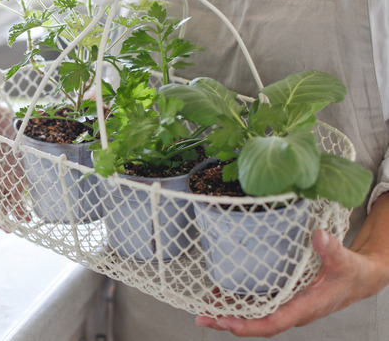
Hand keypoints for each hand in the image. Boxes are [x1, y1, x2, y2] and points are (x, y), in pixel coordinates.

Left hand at [194, 228, 386, 336]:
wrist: (360, 278)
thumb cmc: (353, 273)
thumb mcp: (345, 261)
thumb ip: (332, 250)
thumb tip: (320, 236)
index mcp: (305, 307)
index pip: (272, 323)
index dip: (248, 325)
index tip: (225, 322)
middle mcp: (292, 310)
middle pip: (256, 323)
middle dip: (228, 321)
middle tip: (202, 317)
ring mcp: (287, 305)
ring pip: (254, 314)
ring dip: (229, 311)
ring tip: (204, 306)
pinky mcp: (284, 297)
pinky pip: (258, 303)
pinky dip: (239, 300)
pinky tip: (221, 293)